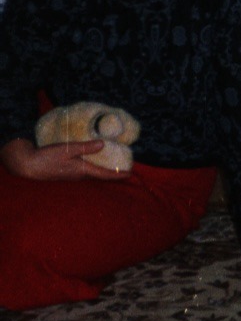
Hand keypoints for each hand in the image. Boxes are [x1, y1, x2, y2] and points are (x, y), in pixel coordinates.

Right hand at [0, 136, 128, 179]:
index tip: (130, 173)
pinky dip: (93, 167)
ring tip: (112, 164)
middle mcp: (80, 175)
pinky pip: (84, 171)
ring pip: (92, 173)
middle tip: (124, 168)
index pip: (105, 175)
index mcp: (82, 170)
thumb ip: (85, 147)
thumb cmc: (47, 158)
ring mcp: (73, 175)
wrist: (29, 166)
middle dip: (113, 173)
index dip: (118, 174)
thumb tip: (103, 144)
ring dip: (103, 170)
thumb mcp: (67, 149)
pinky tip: (92, 161)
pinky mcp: (67, 172)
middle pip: (100, 175)